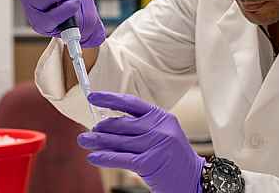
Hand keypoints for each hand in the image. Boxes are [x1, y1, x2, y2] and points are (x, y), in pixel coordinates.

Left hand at [77, 92, 204, 192]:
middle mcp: (160, 128)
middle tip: (89, 130)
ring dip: (97, 141)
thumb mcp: (164, 135)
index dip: (109, 98)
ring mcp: (155, 145)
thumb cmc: (175, 159)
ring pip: (118, 141)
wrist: (194, 180)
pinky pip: (120, 158)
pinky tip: (94, 157)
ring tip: (84, 140)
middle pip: (122, 123)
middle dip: (101, 127)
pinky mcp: (149, 163)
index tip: (94, 97)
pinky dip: (104, 157)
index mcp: (162, 117)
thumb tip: (108, 125)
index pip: (131, 103)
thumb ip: (141, 127)